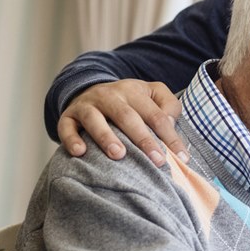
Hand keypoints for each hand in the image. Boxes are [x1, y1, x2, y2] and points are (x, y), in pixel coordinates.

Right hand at [57, 80, 186, 167]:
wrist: (89, 89)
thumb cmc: (130, 101)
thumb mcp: (152, 94)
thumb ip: (169, 105)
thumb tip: (171, 123)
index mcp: (134, 91)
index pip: (156, 115)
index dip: (170, 136)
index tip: (182, 157)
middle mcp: (109, 96)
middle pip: (127, 117)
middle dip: (143, 139)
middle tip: (157, 160)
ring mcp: (87, 105)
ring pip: (95, 119)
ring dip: (106, 137)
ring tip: (118, 155)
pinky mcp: (68, 116)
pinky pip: (66, 127)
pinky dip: (71, 139)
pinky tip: (80, 153)